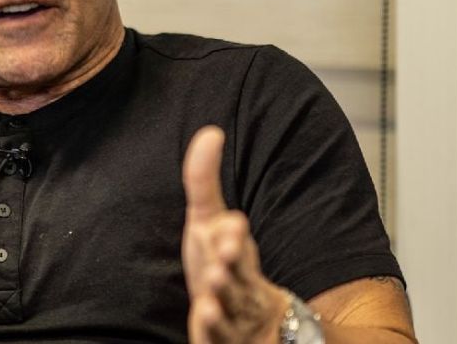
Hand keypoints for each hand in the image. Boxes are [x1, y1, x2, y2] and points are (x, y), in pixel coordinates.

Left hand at [181, 126, 288, 343]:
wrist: (253, 327)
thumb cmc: (226, 268)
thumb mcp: (208, 223)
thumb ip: (203, 181)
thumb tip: (209, 132)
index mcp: (239, 256)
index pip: (238, 244)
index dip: (233, 235)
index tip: (230, 222)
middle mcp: (241, 286)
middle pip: (241, 275)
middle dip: (234, 263)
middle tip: (225, 252)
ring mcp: (236, 315)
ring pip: (233, 306)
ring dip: (224, 297)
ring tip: (211, 289)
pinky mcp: (226, 339)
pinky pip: (221, 336)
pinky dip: (215, 329)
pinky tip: (204, 316)